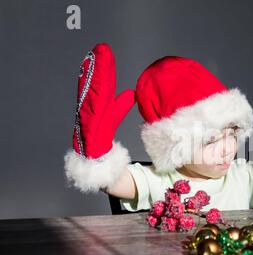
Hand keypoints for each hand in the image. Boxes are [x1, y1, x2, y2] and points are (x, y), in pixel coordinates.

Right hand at [65, 43, 134, 192]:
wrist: (104, 176)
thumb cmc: (108, 149)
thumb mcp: (116, 122)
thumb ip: (119, 108)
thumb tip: (132, 93)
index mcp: (95, 113)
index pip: (100, 88)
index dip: (102, 71)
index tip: (103, 52)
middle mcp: (88, 119)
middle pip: (93, 91)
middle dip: (97, 70)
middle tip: (102, 50)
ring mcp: (88, 130)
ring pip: (92, 103)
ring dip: (96, 83)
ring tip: (99, 64)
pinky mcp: (91, 143)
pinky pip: (95, 123)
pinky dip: (96, 108)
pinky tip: (98, 93)